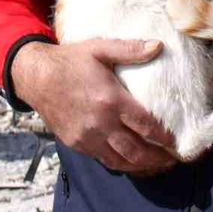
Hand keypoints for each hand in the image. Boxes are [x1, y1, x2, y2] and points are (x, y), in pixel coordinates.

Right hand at [11, 38, 178, 173]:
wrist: (35, 77)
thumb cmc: (70, 61)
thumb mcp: (100, 49)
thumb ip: (131, 49)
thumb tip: (159, 45)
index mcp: (111, 100)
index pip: (146, 125)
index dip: (164, 137)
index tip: (177, 142)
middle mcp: (101, 123)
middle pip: (136, 150)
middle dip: (157, 158)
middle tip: (173, 160)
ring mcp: (87, 137)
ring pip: (120, 160)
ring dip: (141, 166)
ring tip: (157, 166)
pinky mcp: (76, 143)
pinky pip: (103, 159)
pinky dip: (120, 164)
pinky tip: (131, 163)